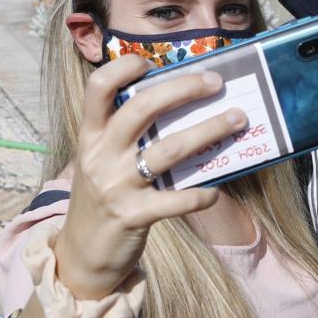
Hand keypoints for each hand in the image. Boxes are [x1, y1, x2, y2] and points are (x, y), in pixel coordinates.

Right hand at [54, 55, 247, 298]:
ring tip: (236, 120)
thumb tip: (182, 103)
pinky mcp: (132, 216)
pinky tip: (216, 189)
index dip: (121, 68)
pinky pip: (176, 200)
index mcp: (91, 135)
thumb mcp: (103, 160)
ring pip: (169, 149)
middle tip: (216, 83)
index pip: (97, 88)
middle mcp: (100, 155)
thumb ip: (128, 135)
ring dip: (209, 131)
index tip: (149, 61)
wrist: (80, 256)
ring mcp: (115, 185)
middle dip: (183, 89)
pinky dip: (201, 193)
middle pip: (141, 108)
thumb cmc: (103, 197)